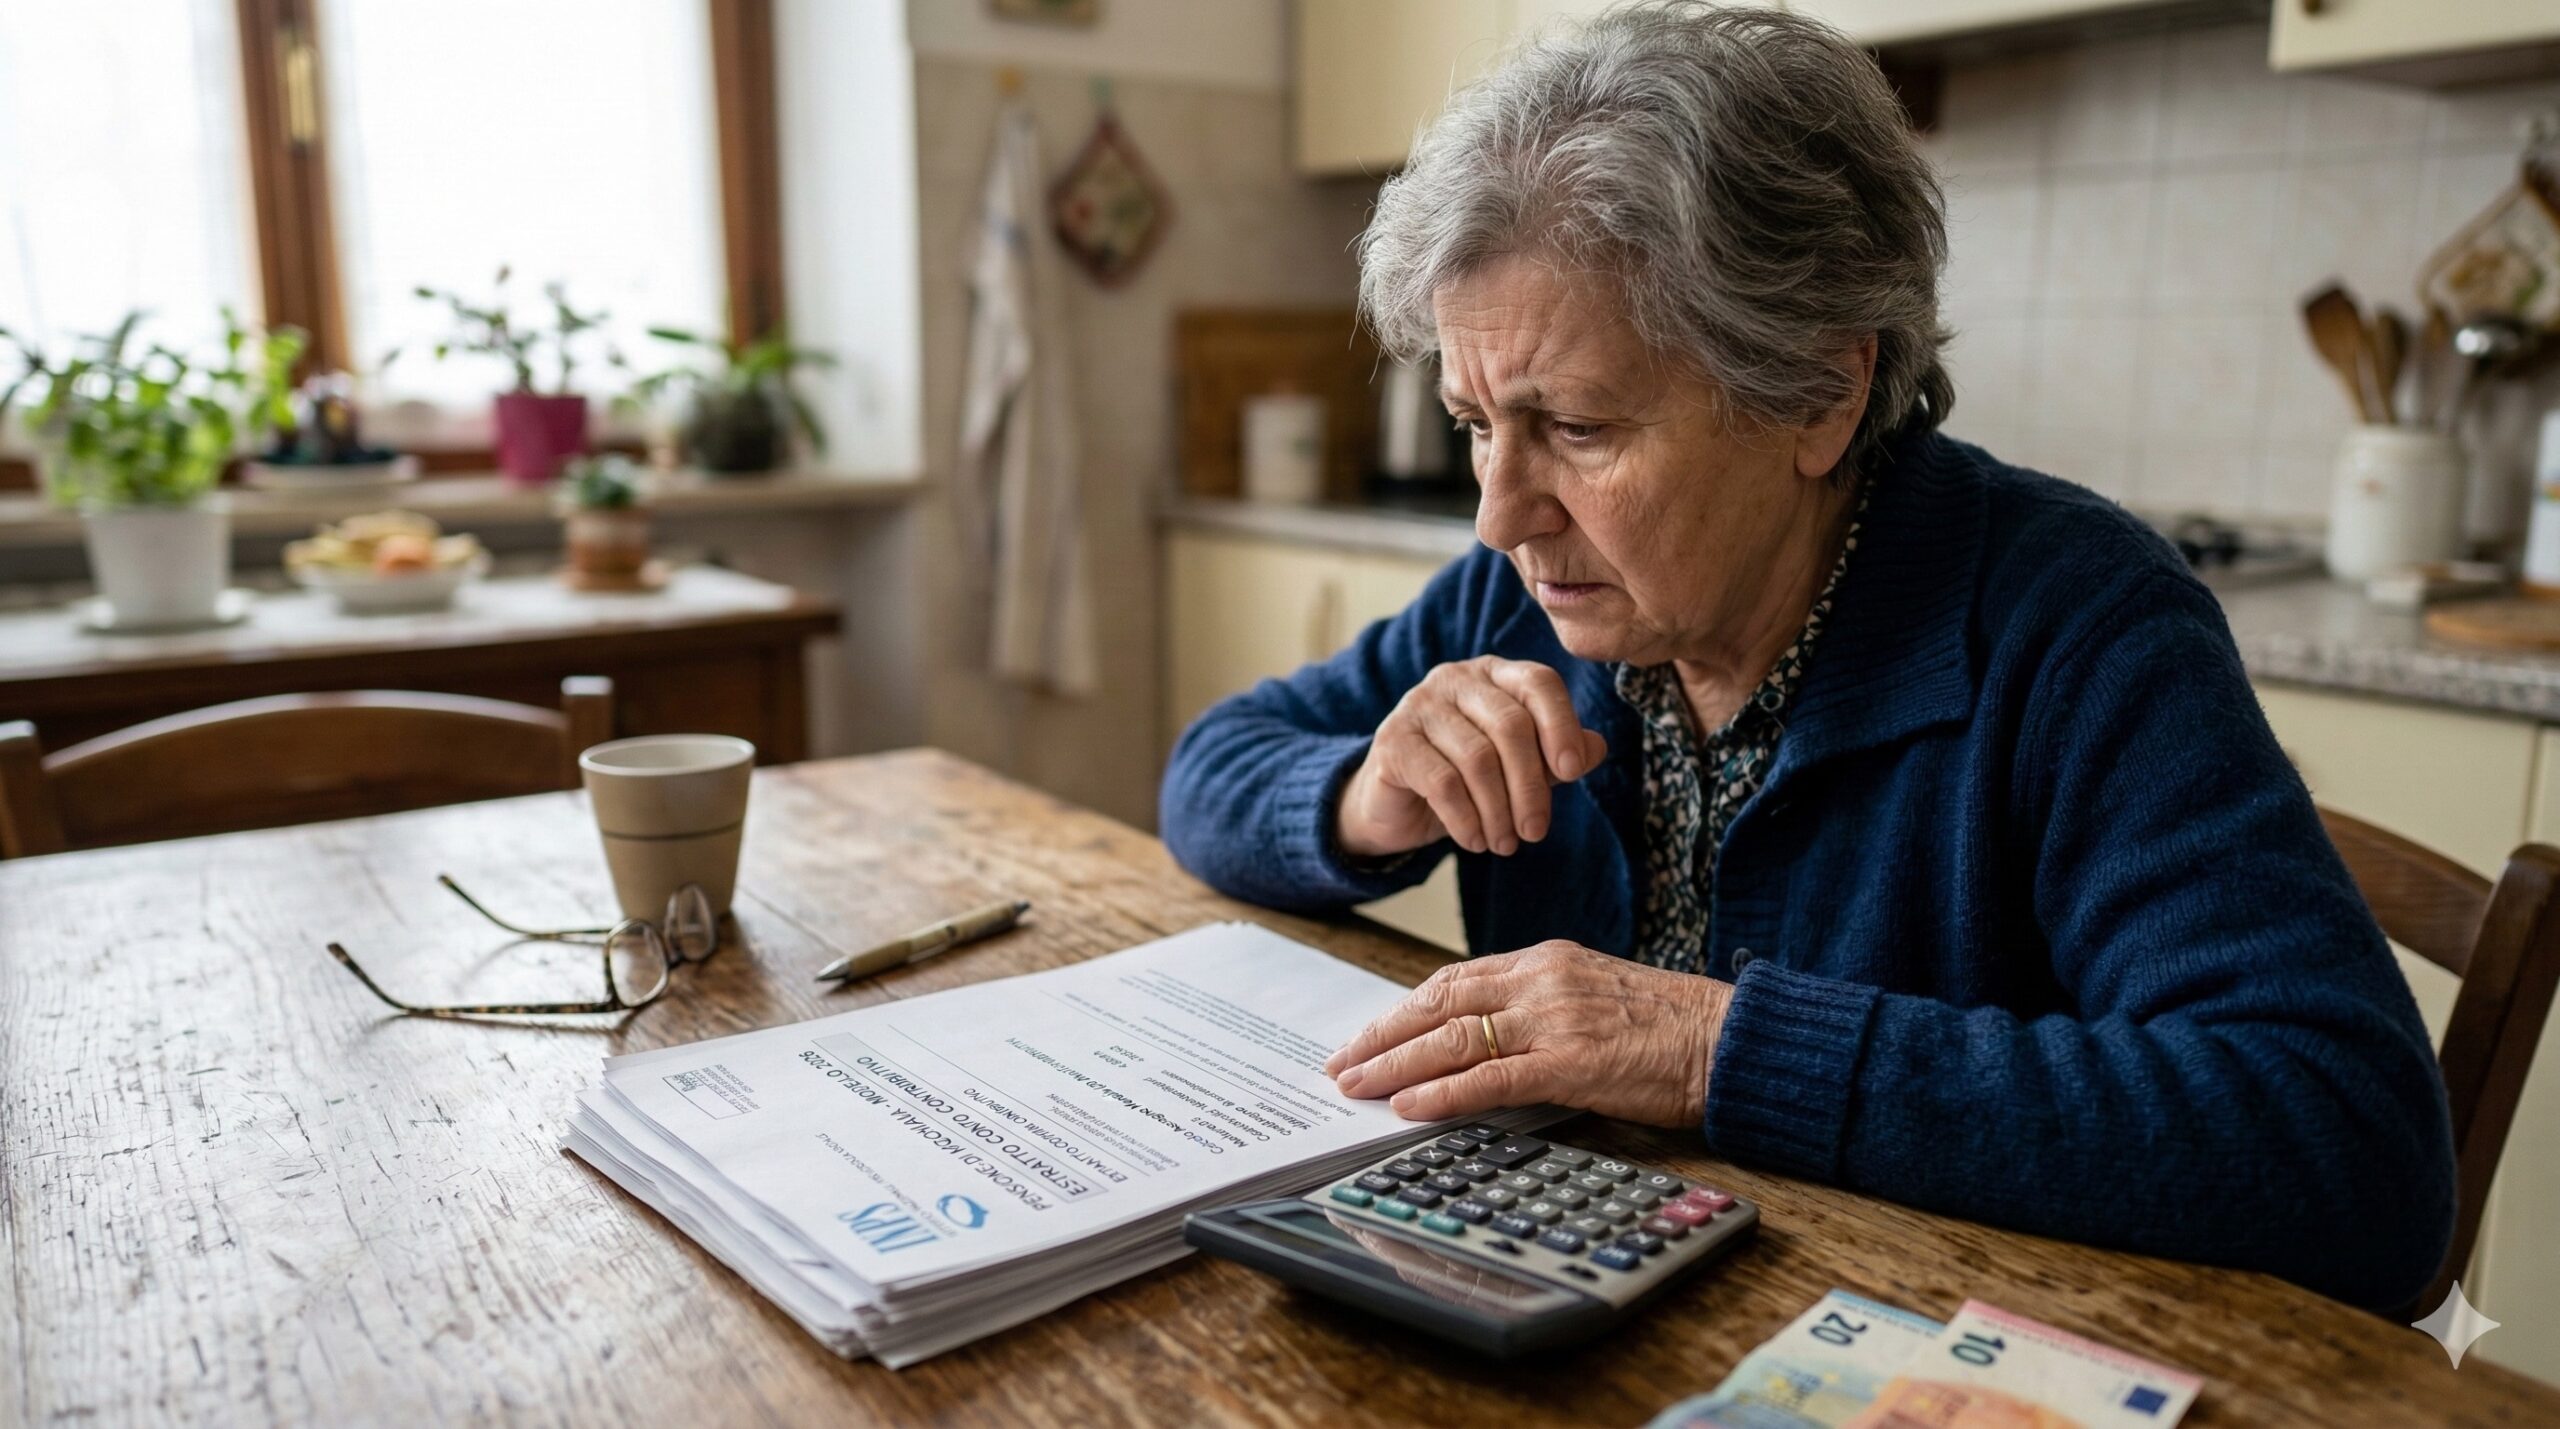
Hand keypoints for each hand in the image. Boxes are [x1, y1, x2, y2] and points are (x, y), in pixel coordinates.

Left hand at [1323, 941, 1732, 1126]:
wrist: (1729, 1038)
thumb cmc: (1670, 1027)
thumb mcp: (1594, 998)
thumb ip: (1540, 1010)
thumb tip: (1484, 1043)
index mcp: (1545, 961)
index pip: (1453, 980)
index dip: (1403, 1010)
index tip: (1368, 1035)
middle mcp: (1542, 981)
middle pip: (1438, 1002)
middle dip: (1382, 1035)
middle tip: (1339, 1064)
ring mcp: (1555, 1019)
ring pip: (1453, 1037)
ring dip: (1395, 1064)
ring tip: (1355, 1087)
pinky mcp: (1573, 1061)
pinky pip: (1492, 1077)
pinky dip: (1444, 1091)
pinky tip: (1410, 1106)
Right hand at [1337, 658, 1607, 858]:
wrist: (1397, 803)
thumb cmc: (1468, 779)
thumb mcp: (1520, 767)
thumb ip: (1558, 755)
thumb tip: (1596, 748)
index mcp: (1495, 674)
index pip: (1538, 683)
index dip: (1561, 725)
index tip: (1572, 773)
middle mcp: (1455, 679)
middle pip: (1510, 725)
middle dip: (1530, 787)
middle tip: (1535, 832)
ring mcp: (1419, 706)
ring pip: (1477, 758)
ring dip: (1498, 811)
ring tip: (1505, 844)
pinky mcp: (1393, 741)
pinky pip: (1442, 783)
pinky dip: (1466, 819)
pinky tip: (1475, 841)